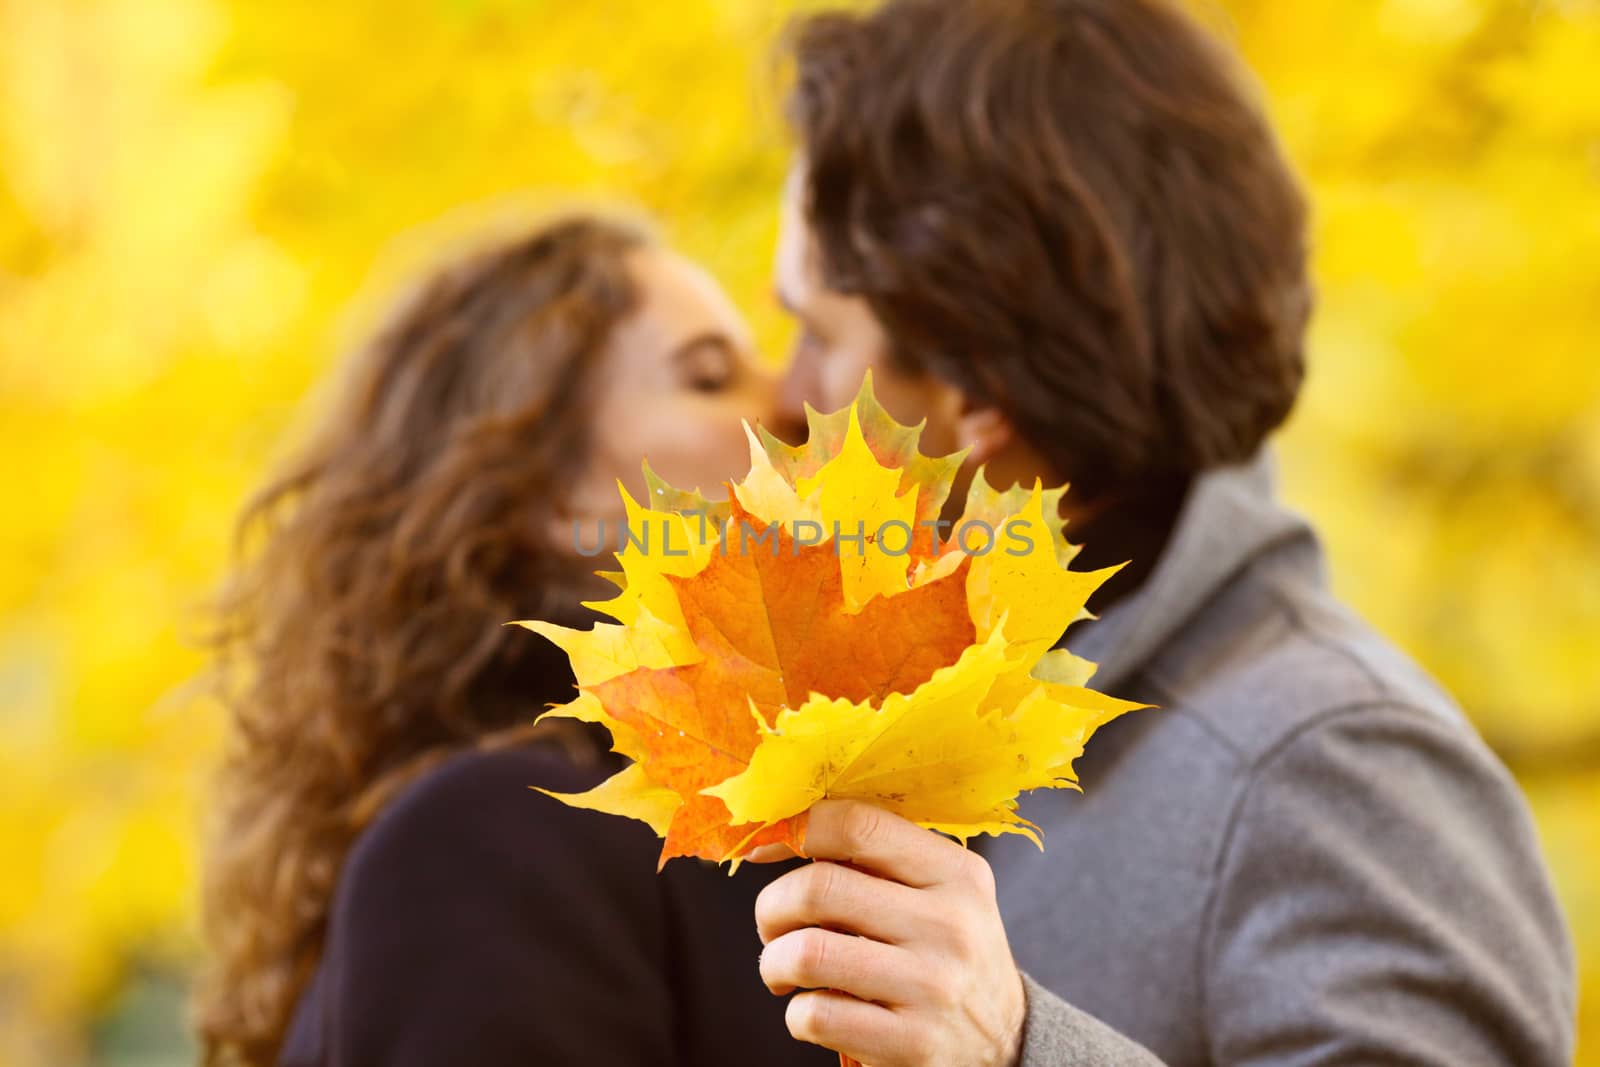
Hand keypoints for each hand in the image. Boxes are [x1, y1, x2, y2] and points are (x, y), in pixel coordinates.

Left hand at [750, 799, 1026, 1066]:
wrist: (1006, 1042)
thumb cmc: (945, 953)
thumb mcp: (938, 893)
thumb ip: (874, 858)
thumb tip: (774, 837)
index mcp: (955, 872)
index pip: (857, 824)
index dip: (796, 831)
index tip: (769, 852)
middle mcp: (949, 924)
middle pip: (817, 888)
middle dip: (772, 907)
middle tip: (773, 926)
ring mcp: (932, 987)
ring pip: (806, 953)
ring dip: (774, 962)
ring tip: (783, 969)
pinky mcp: (911, 1044)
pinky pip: (815, 1016)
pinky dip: (796, 1015)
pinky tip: (815, 1011)